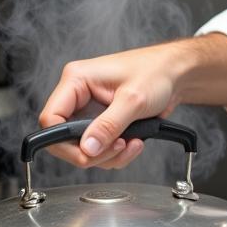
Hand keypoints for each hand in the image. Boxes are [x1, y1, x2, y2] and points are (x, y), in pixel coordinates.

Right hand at [38, 45, 182, 169]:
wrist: (176, 74)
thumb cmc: (156, 72)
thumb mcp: (133, 99)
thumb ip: (109, 125)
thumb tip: (87, 148)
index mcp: (76, 80)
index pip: (51, 118)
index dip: (63, 141)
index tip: (86, 154)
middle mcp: (79, 96)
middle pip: (65, 139)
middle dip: (92, 152)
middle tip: (117, 149)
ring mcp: (90, 111)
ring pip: (84, 148)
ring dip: (108, 155)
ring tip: (132, 143)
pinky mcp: (103, 123)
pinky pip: (100, 148)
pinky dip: (116, 153)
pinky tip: (134, 142)